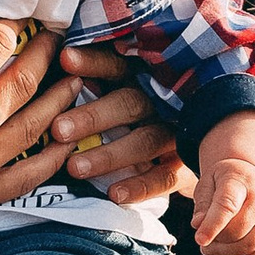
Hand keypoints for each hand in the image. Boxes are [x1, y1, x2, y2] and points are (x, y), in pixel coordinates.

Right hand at [0, 0, 86, 248]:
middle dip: (45, 54)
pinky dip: (50, 159)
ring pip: (36, 129)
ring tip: (75, 78)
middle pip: (25, 84)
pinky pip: (26, 180)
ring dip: (60, 100)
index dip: (11, 26)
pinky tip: (64, 143)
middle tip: (56, 37)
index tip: (19, 16)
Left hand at [53, 42, 183, 209]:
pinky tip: (114, 194)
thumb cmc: (136, 111)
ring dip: (109, 155)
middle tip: (59, 129)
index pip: (117, 65)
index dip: (93, 62)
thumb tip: (57, 61)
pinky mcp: (183, 166)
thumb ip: (92, 79)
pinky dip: (140, 186)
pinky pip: (164, 178)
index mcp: (142, 76)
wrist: (197, 141)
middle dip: (93, 117)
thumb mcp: (119, 86)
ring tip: (74, 168)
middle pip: (130, 104)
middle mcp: (160, 101)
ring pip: (144, 141)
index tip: (65, 60)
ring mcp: (175, 134)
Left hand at [189, 114, 254, 254]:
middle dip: (214, 242)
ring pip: (247, 246)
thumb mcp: (207, 183)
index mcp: (241, 180)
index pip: (227, 205)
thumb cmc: (223, 182)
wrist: (249, 176)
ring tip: (210, 249)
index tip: (199, 240)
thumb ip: (202, 204)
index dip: (213, 224)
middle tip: (201, 243)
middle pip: (236, 231)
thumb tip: (197, 225)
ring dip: (224, 254)